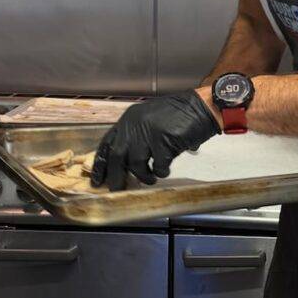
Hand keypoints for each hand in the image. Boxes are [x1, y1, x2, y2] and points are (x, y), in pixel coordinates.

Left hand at [91, 91, 219, 189]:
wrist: (200, 107)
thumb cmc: (177, 116)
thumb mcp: (149, 121)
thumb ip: (135, 137)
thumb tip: (125, 164)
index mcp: (128, 119)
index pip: (106, 143)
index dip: (101, 164)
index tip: (98, 180)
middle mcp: (134, 125)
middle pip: (117, 156)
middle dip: (116, 176)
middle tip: (118, 189)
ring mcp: (148, 132)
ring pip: (136, 164)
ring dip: (143, 176)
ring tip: (150, 179)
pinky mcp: (163, 141)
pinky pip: (158, 166)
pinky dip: (161, 171)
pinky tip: (165, 170)